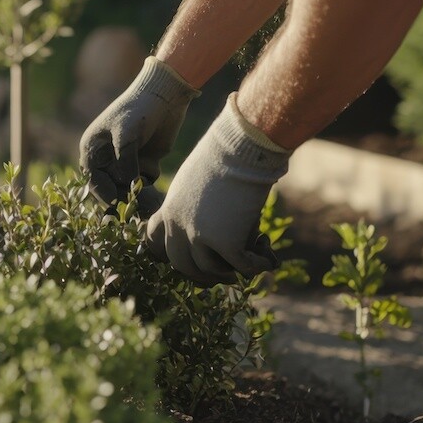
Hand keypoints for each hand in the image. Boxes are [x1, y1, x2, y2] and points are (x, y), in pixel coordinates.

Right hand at [79, 57, 198, 217]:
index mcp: (93, 149)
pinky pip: (144, 185)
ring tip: (151, 209)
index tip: (118, 204)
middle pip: (111, 190)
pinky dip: (150, 191)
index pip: (95, 180)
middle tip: (138, 213)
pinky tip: (158, 194)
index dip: (106, 195)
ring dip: (138, 199)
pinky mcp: (144, 164)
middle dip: (124, 201)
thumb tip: (127, 184)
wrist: (167, 94)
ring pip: (128, 190)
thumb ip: (125, 159)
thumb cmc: (141, 107)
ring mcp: (125, 162)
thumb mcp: (127, 132)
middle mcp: (106, 159)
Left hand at [146, 94, 289, 285]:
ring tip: (244, 268)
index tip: (184, 259)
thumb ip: (193, 206)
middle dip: (200, 275)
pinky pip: (242, 266)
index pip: (153, 242)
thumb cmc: (225, 154)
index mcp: (168, 208)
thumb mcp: (195, 181)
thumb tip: (210, 228)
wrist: (242, 146)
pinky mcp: (226, 242)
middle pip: (180, 264)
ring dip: (228, 273)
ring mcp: (199, 235)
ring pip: (209, 270)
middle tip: (220, 275)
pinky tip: (269, 261)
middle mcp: (178, 225)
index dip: (166, 254)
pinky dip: (257, 266)